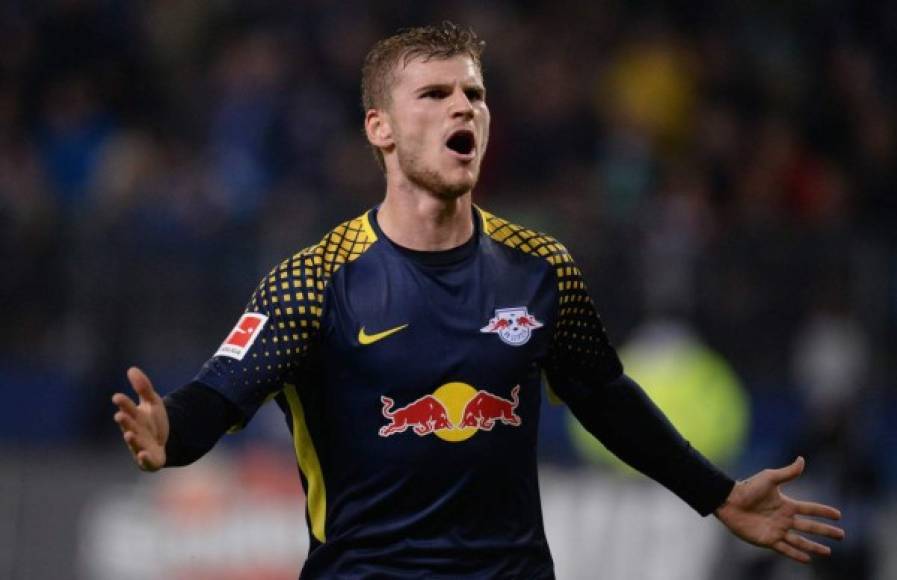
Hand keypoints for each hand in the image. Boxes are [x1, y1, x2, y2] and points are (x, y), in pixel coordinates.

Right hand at [111, 367, 168, 470]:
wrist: (166, 442)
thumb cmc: (154, 422)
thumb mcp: (153, 402)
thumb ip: (143, 387)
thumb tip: (131, 368)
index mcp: (134, 417)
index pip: (128, 408)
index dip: (124, 404)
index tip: (118, 397)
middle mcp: (134, 431)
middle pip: (129, 425)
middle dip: (125, 421)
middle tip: (120, 415)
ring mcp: (140, 446)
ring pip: (135, 442)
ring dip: (132, 439)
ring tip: (129, 434)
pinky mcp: (148, 459)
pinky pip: (146, 460)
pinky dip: (144, 458)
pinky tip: (143, 454)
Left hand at [714, 457, 843, 562]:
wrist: (728, 501)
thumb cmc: (747, 488)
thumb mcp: (769, 478)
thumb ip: (787, 472)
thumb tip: (802, 459)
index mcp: (786, 504)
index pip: (810, 509)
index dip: (824, 512)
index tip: (838, 515)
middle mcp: (784, 519)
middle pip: (810, 526)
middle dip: (826, 531)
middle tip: (842, 535)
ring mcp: (777, 530)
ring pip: (800, 540)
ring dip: (814, 546)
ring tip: (828, 552)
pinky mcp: (767, 540)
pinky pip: (785, 549)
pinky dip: (796, 554)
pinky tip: (808, 559)